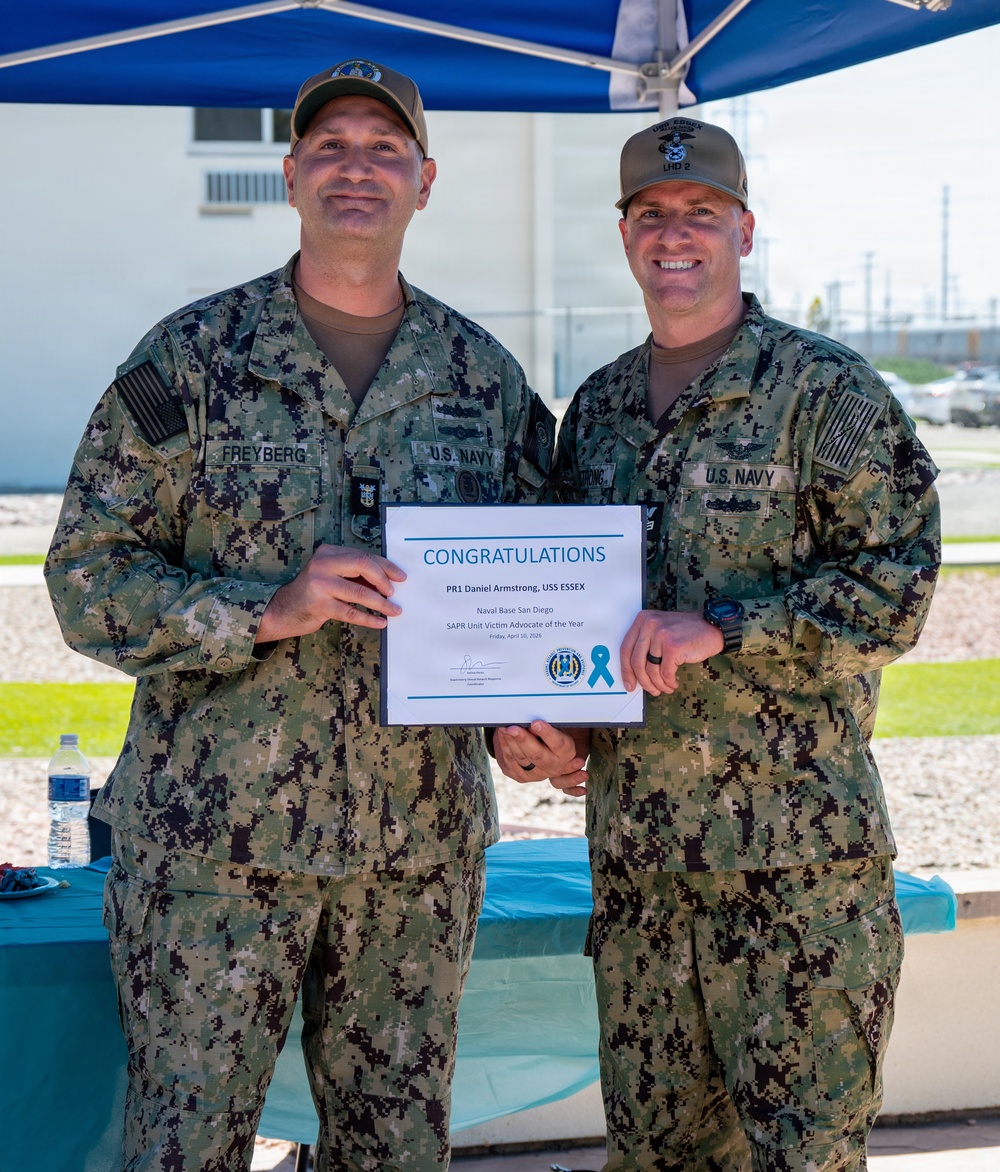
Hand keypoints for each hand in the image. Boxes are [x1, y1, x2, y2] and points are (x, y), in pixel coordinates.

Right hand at [256, 544, 405, 640]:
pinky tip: (380, 622)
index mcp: (329, 552)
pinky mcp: (319, 605)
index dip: (386, 566)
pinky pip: (351, 612)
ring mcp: (320, 584)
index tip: (400, 576)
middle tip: (394, 593)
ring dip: (381, 604)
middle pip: (363, 566)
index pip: (363, 555)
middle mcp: (323, 564)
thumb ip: (356, 574)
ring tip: (394, 610)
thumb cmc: (314, 593)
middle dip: (384, 580)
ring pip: (360, 592)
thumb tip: (389, 580)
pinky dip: (369, 618)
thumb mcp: (333, 576)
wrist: (284, 610)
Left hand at [494, 721, 589, 796]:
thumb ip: (547, 726)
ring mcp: (537, 774)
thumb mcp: (553, 726)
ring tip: (504, 727)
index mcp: (566, 753)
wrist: (540, 749)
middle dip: (523, 740)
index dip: (547, 733)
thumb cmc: (548, 733)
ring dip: (510, 741)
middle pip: (537, 755)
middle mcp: (554, 767)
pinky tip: (502, 735)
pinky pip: (510, 762)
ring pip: (521, 758)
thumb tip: (532, 725)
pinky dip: (504, 747)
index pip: (558, 743)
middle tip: (513, 728)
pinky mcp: (522, 776)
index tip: (535, 723)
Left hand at [620, 609, 723, 695]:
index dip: (626, 670)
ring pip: (650, 670)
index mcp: (642, 619)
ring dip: (657, 684)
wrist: (711, 626)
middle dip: (643, 681)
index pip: (626, 649)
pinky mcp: (673, 647)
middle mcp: (649, 625)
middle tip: (651, 690)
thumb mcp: (660, 628)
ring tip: (665, 687)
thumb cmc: (686, 631)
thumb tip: (634, 673)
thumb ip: (645, 644)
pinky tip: (673, 683)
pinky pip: (665, 673)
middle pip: (636, 661)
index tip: (629, 683)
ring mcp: (661, 635)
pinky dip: (668, 682)